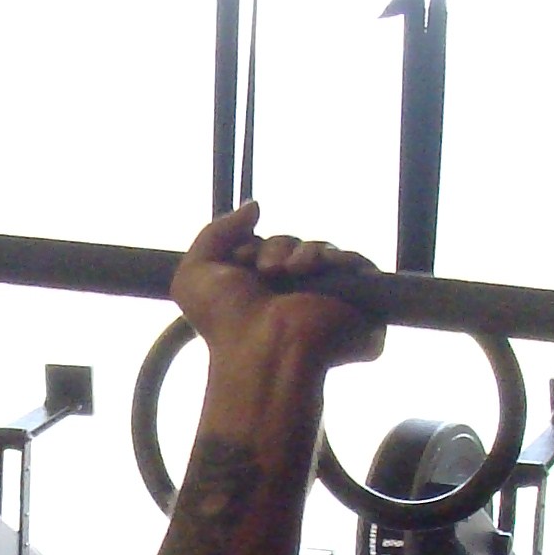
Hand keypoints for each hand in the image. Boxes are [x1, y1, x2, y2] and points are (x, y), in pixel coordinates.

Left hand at [171, 202, 385, 375]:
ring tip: (292, 272)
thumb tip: (255, 205)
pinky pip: (359, 266)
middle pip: (295, 245)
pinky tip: (320, 268)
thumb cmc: (226, 321)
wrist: (264, 348)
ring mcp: (325, 303)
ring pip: (324, 252)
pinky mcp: (356, 309)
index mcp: (258, 294)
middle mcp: (292, 298)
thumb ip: (215, 232)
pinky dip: (342, 259)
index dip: (254, 246)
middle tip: (268, 272)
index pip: (265, 250)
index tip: (243, 261)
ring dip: (306, 252)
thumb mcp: (195, 274)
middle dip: (279, 246)